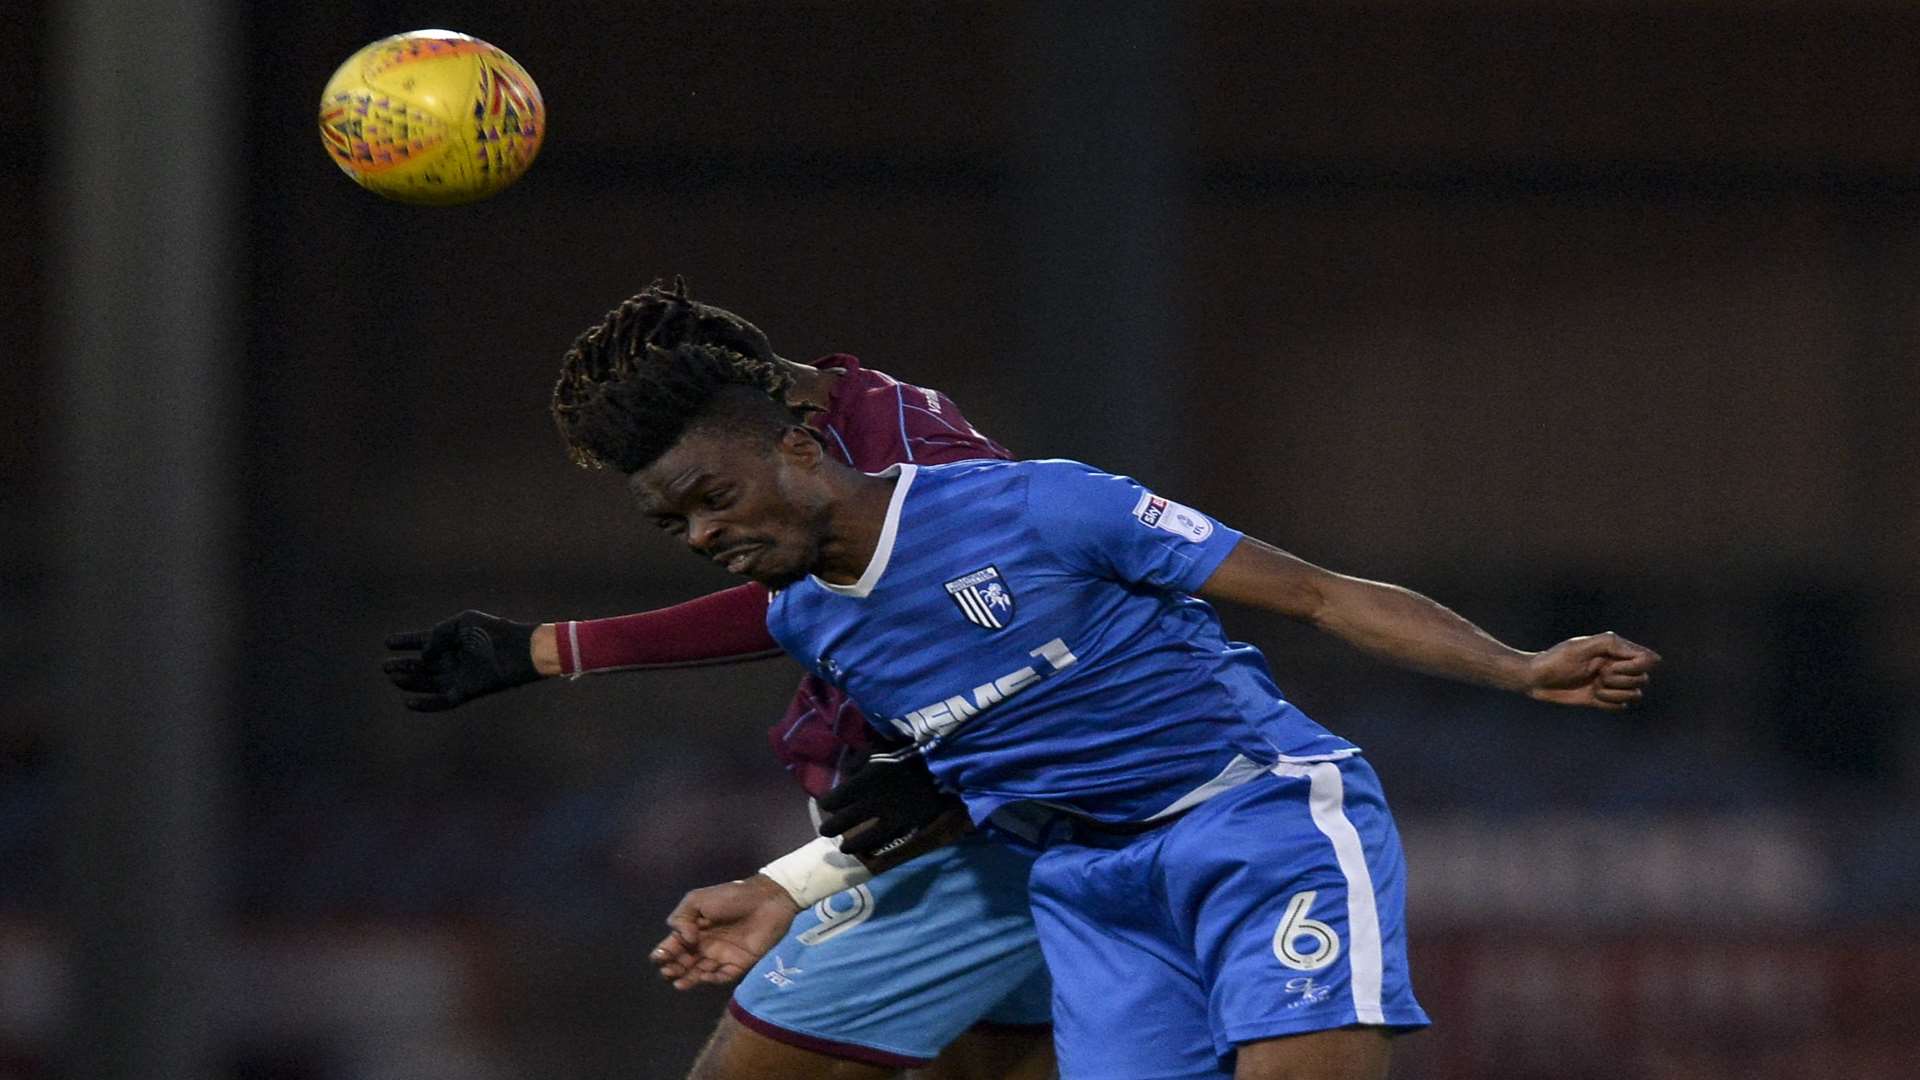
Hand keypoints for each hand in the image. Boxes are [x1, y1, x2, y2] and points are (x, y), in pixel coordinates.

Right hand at [382, 610, 540, 710]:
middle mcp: (453, 659)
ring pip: (428, 683)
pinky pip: (442, 701)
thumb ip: (437, 634)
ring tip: (394, 677)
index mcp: (452, 640)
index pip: (423, 641)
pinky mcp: (466, 692)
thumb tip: (422, 653)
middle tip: (386, 666)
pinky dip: (425, 704)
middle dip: (403, 666)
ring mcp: (459, 676)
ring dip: (410, 682)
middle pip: (422, 666)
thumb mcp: (462, 623)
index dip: (405, 642)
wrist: (518, 649)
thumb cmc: (493, 631)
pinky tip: (408, 701)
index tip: (388, 643)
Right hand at [650, 875, 800, 989]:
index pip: (675, 945)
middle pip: (685, 962)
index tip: (659, 958)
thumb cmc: (731, 897)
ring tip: (678, 983)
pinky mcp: (739, 963)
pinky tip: (703, 977)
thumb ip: (682, 917)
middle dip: (673, 968)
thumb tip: (684, 940)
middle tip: (667, 972)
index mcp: (695, 928)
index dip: (665, 953)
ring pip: (700, 972)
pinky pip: (722, 976)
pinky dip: (712, 979)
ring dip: (688, 978)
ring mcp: (722, 955)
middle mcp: (706, 944)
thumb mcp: (699, 899)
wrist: (766, 900)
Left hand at [817, 750, 964, 857]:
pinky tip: (871, 850)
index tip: (828, 804)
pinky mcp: (909, 826)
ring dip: (852, 844)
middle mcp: (872, 804)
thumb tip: (845, 777)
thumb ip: (856, 762)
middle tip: (826, 831)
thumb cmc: (906, 750)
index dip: (828, 803)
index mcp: (862, 783)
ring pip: (865, 838)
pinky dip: (877, 847)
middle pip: (843, 822)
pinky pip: (888, 841)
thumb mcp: (876, 748)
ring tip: (845, 848)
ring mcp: (891, 818)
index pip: (833, 801)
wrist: (941, 762)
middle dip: (831, 828)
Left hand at [1524, 632, 1661, 709]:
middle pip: (1642, 679)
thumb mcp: (1582, 647)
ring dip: (1614, 693)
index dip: (1633, 667)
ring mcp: (1611, 684)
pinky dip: (1608, 704)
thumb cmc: (1556, 659)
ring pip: (1635, 695)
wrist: (1536, 679)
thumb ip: (1614, 645)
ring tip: (1594, 687)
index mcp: (1615, 650)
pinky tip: (1592, 697)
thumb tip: (1653, 657)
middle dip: (1620, 680)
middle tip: (1596, 675)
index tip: (1609, 666)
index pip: (1647, 660)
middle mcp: (1617, 666)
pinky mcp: (1603, 700)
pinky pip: (1621, 707)